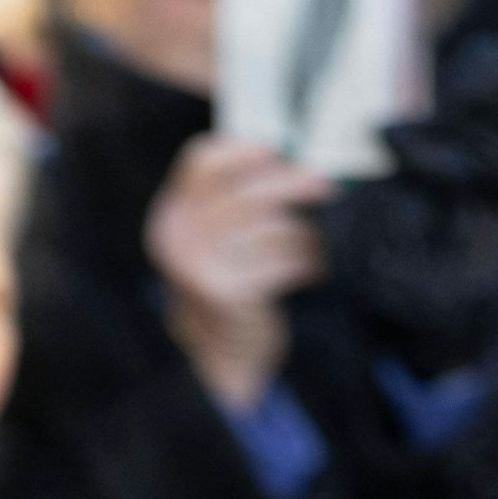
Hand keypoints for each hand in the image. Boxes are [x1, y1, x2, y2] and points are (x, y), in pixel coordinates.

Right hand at [145, 136, 332, 407]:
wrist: (220, 348)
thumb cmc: (233, 278)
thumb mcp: (220, 233)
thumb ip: (239, 195)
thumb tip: (297, 153)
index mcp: (172, 212)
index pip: (202, 159)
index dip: (245, 149)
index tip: (280, 154)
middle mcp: (176, 235)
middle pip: (247, 187)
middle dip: (294, 183)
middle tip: (325, 186)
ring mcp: (196, 264)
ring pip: (271, 225)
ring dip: (303, 234)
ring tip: (311, 245)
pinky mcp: (224, 291)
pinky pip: (280, 260)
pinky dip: (304, 263)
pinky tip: (309, 270)